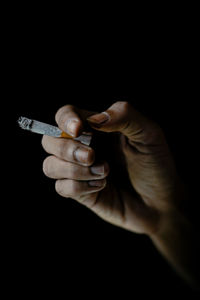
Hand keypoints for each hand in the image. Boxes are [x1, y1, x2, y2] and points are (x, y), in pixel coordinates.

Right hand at [42, 102, 181, 234]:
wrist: (162, 202)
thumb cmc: (157, 164)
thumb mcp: (149, 134)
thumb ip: (125, 116)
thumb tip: (94, 119)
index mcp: (97, 128)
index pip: (65, 115)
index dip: (64, 120)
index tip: (79, 130)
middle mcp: (84, 147)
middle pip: (49, 141)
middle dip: (67, 149)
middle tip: (92, 156)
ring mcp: (80, 170)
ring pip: (50, 166)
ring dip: (74, 170)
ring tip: (104, 172)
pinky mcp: (80, 192)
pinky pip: (62, 188)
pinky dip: (80, 187)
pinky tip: (102, 186)